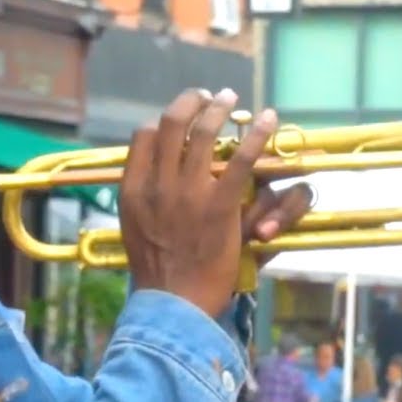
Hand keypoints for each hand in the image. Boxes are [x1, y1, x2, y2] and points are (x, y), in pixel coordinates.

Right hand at [120, 89, 282, 317]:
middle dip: (190, 102)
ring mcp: (189, 193)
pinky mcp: (221, 205)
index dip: (163, 123)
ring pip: (205, 133)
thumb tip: (146, 177)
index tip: (178, 121)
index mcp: (133, 190)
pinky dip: (257, 135)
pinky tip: (268, 120)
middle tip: (206, 97)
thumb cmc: (155, 273)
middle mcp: (157, 184)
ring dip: (221, 109)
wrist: (172, 304)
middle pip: (173, 125)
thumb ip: (139, 200)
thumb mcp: (133, 230)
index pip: (144, 137)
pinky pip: (242, 159)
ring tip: (232, 100)